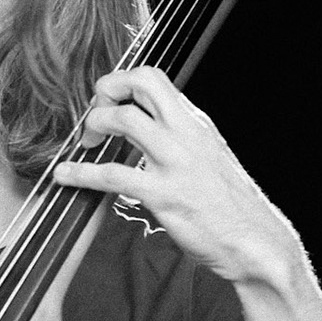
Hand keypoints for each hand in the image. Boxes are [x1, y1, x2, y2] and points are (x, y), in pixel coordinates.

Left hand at [51, 66, 301, 286]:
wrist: (256, 242)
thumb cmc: (229, 205)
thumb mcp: (209, 157)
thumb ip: (180, 138)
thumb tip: (148, 127)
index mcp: (196, 123)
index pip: (155, 78)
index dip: (122, 82)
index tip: (108, 103)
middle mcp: (187, 134)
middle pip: (141, 82)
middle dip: (107, 90)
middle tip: (94, 116)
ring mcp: (176, 163)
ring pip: (124, 119)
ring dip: (94, 126)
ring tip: (83, 144)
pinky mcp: (164, 195)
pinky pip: (112, 175)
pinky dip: (81, 173)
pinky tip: (65, 175)